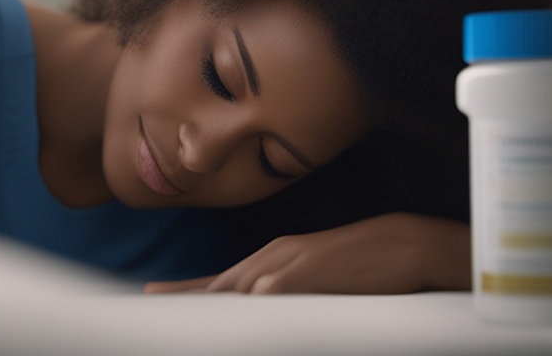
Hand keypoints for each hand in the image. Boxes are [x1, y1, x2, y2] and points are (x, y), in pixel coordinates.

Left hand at [144, 212, 470, 294]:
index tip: (155, 292)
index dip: (188, 288)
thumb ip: (287, 289)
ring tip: (178, 308)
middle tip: (150, 296)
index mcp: (273, 259)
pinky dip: (257, 296)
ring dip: (211, 298)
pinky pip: (276, 288)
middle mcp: (274, 258)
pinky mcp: (310, 271)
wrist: (401, 243)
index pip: (222, 280)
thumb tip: (262, 303)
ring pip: (240, 284)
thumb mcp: (315, 277)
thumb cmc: (361, 264)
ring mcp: (290, 263)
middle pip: (220, 282)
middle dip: (185, 292)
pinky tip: (245, 304)